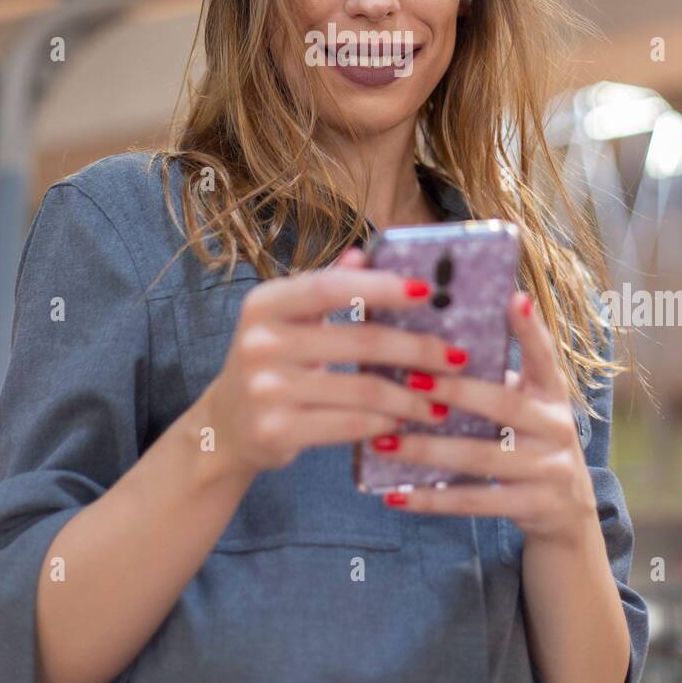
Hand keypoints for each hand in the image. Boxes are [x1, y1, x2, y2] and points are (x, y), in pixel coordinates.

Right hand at [199, 246, 470, 479]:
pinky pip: (349, 425)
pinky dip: (386, 423)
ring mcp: (266, 388)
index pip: (332, 287)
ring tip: (443, 399)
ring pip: (362, 389)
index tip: (426, 290)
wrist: (224, 426)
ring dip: (412, 396)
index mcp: (265, 303)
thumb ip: (325, 285)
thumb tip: (365, 253)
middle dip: (418, 350)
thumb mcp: (286, 318)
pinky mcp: (277, 430)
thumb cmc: (269, 362)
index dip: (382, 287)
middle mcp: (260, 342)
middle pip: (360, 341)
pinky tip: (407, 421)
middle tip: (458, 356)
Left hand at [365, 266, 596, 544]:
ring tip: (383, 440)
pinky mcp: (534, 507)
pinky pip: (475, 501)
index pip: (543, 354)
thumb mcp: (524, 404)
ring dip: (428, 449)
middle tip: (409, 379)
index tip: (513, 298)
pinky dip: (432, 498)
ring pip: (481, 456)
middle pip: (504, 405)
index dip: (529, 328)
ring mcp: (550, 469)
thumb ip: (491, 377)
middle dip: (455, 391)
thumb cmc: (526, 439)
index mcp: (551, 392)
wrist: (567, 511)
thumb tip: (425, 340)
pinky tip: (395, 494)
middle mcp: (557, 426)